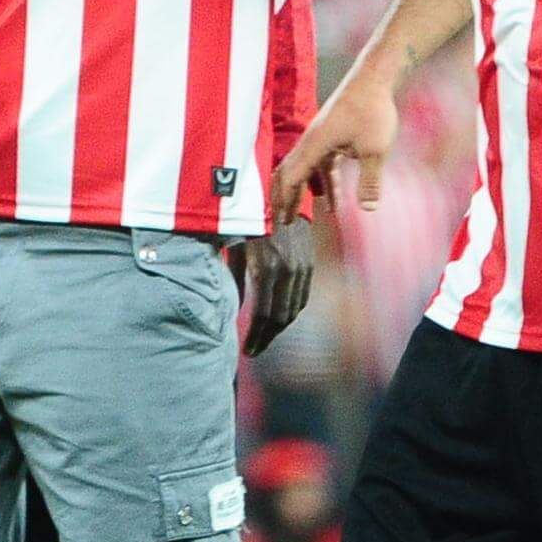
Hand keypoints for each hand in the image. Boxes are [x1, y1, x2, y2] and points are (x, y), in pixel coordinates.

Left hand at [238, 216, 315, 356]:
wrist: (279, 191)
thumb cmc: (247, 217)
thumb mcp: (234, 246)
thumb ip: (233, 277)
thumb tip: (234, 307)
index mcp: (266, 268)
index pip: (263, 315)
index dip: (255, 337)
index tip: (247, 351)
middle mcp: (287, 271)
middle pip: (280, 317)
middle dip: (266, 337)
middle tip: (254, 350)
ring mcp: (301, 267)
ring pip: (294, 309)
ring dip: (279, 327)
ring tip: (264, 338)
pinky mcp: (309, 262)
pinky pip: (302, 296)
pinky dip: (291, 311)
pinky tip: (279, 318)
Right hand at [271, 78, 397, 223]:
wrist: (374, 80)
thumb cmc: (372, 111)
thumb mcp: (375, 150)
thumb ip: (370, 181)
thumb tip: (368, 209)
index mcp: (315, 145)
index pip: (292, 177)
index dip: (286, 200)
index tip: (283, 220)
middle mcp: (312, 142)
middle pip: (289, 173)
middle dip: (286, 197)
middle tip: (284, 221)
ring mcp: (320, 138)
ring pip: (306, 170)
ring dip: (305, 192)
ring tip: (305, 215)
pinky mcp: (331, 135)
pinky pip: (321, 164)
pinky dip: (323, 182)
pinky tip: (333, 200)